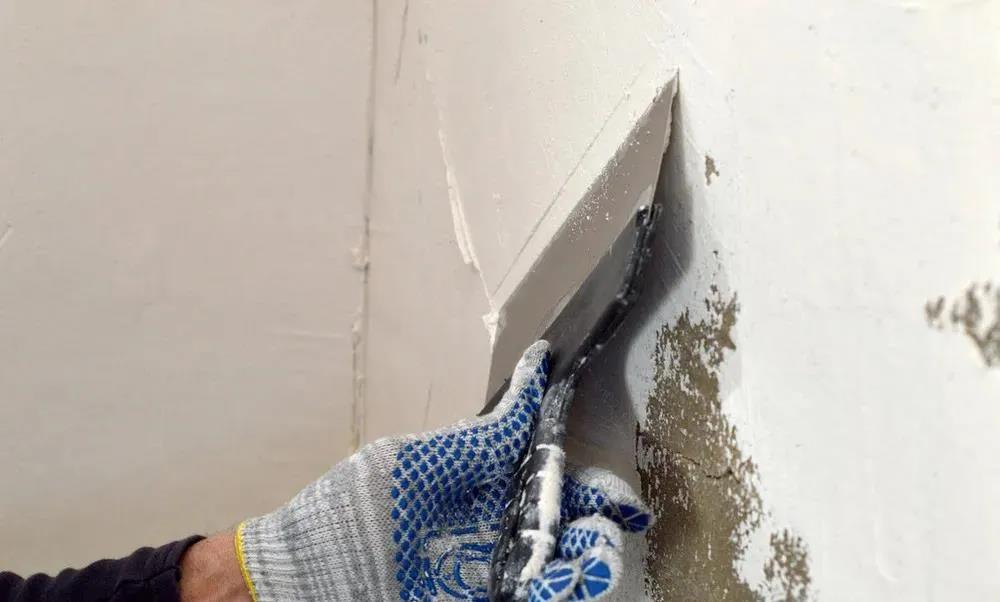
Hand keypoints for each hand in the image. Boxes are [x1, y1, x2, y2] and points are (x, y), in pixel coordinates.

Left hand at [236, 341, 651, 600]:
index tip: (617, 491)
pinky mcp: (477, 600)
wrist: (296, 582)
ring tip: (600, 552)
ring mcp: (482, 576)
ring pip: (551, 568)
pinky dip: (557, 588)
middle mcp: (487, 533)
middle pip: (556, 528)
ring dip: (585, 561)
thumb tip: (535, 371)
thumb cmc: (349, 512)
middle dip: (595, 525)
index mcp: (477, 488)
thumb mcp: (415, 462)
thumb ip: (481, 436)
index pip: (543, 480)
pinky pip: (528, 597)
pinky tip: (572, 579)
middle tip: (617, 520)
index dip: (584, 483)